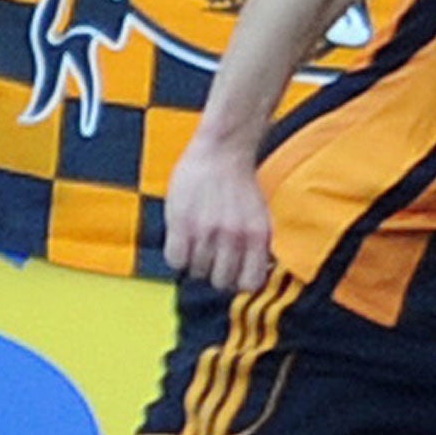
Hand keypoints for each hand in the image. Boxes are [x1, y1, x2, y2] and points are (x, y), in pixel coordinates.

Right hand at [162, 135, 273, 292]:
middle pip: (220, 281)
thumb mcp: (260, 217)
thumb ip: (257, 246)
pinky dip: (177, 256)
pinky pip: (176, 260)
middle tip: (209, 259)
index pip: (249, 283)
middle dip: (214, 274)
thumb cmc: (240, 183)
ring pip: (196, 271)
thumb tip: (255, 273)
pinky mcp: (183, 223)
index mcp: (258, 237)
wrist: (222, 151)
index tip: (230, 273)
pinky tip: (181, 242)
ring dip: (194, 262)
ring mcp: (208, 231)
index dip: (237, 282)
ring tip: (196, 244)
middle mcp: (235, 237)